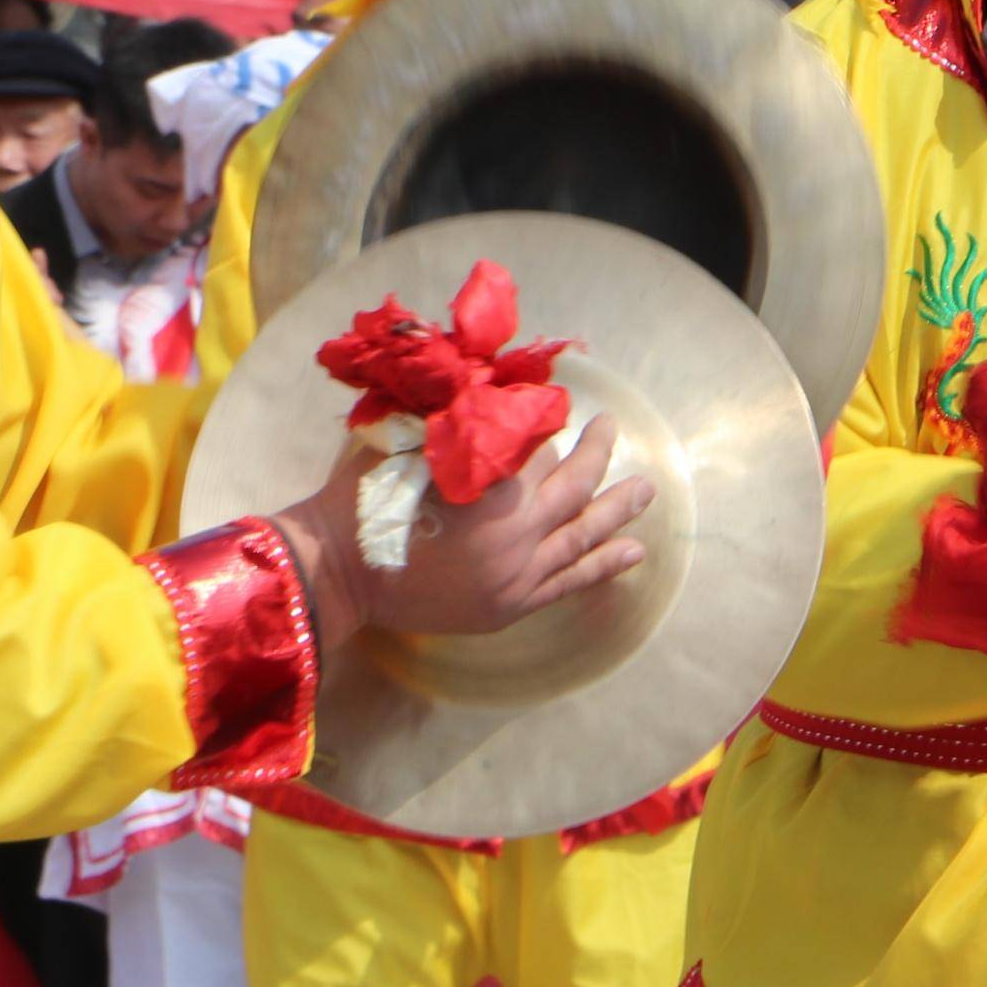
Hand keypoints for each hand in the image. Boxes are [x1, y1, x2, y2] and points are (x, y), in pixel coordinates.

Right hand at [275, 418, 652, 640]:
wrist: (339, 574)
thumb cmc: (363, 501)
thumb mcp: (402, 442)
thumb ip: (448, 418)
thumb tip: (487, 383)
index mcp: (489, 489)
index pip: (535, 446)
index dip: (545, 421)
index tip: (557, 404)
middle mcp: (515, 533)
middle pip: (573, 486)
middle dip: (597, 453)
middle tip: (611, 427)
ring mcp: (517, 574)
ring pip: (582, 534)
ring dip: (617, 509)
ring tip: (647, 489)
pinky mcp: (512, 603)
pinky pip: (569, 581)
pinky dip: (602, 565)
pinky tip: (633, 552)